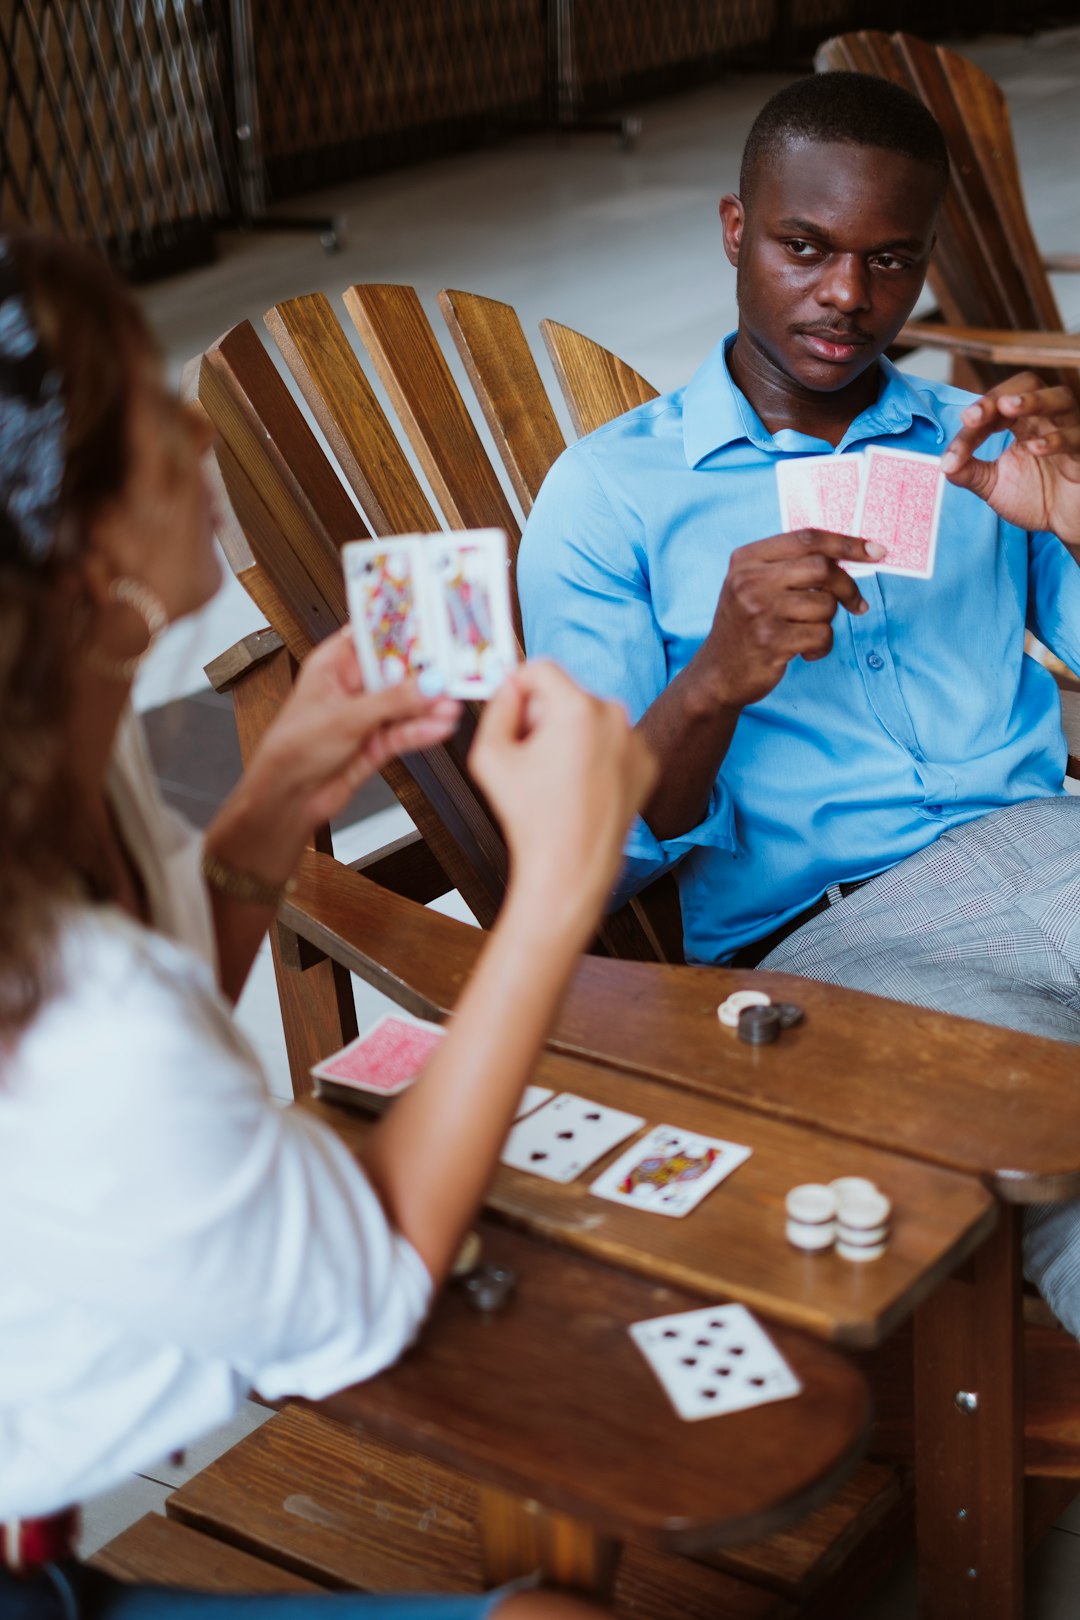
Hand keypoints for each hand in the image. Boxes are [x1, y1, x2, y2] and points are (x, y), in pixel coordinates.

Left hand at [225, 629, 460, 877]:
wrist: (289, 797)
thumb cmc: (293, 749)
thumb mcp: (345, 717)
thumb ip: (391, 701)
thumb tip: (428, 685)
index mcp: (333, 665)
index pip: (373, 637)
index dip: (402, 630)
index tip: (432, 625)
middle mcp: (352, 687)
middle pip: (397, 671)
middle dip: (425, 673)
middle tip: (453, 670)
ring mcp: (366, 716)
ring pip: (406, 704)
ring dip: (429, 706)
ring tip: (452, 704)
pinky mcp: (376, 743)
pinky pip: (405, 731)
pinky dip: (423, 730)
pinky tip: (439, 727)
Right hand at [469, 660, 656, 926]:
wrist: (572, 867)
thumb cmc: (531, 818)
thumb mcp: (490, 756)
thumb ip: (496, 708)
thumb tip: (509, 686)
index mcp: (576, 708)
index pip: (541, 668)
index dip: (519, 686)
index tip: (511, 708)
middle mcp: (613, 716)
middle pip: (566, 693)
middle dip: (544, 716)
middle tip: (530, 756)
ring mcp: (635, 740)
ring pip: (591, 718)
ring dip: (571, 735)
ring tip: (556, 779)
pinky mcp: (647, 762)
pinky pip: (613, 743)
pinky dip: (596, 756)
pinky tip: (581, 788)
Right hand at [699, 529, 884, 709]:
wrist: (718, 674)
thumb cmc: (745, 626)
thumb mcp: (753, 585)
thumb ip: (790, 566)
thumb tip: (849, 556)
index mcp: (746, 560)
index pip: (806, 538)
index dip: (847, 543)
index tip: (876, 551)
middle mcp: (749, 582)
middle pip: (822, 567)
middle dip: (847, 586)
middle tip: (857, 603)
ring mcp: (759, 612)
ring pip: (825, 605)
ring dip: (828, 622)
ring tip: (808, 633)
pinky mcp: (771, 642)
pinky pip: (822, 636)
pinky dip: (822, 646)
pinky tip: (804, 652)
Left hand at [941, 372, 1079, 543]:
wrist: (1065, 522)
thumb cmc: (1036, 497)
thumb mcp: (993, 485)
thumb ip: (969, 473)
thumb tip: (944, 464)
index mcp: (1022, 421)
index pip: (994, 408)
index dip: (971, 426)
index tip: (953, 455)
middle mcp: (1046, 418)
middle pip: (1029, 384)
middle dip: (999, 395)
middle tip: (974, 415)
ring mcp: (1069, 430)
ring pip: (1060, 399)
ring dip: (1033, 401)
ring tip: (1009, 408)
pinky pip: (1076, 437)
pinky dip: (1055, 439)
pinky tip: (1034, 448)